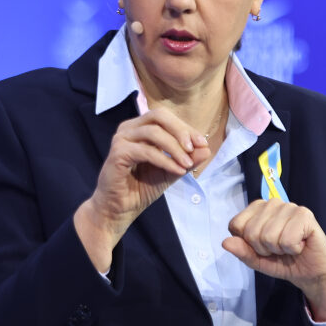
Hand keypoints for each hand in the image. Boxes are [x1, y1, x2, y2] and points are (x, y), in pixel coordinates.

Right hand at [74, 108, 210, 271]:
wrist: (118, 210)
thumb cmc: (141, 188)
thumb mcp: (170, 171)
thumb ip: (187, 160)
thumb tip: (207, 149)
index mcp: (139, 128)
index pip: (165, 117)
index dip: (185, 128)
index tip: (202, 143)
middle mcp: (128, 129)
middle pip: (158, 116)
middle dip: (180, 130)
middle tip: (195, 147)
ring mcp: (121, 139)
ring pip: (153, 132)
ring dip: (174, 147)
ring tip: (188, 163)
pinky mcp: (118, 153)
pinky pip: (146, 151)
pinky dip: (165, 160)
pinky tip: (177, 170)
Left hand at [222, 199, 325, 320]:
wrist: (311, 271)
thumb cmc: (283, 261)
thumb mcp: (256, 260)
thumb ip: (241, 251)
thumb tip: (225, 242)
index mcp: (256, 209)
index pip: (236, 225)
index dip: (248, 244)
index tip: (263, 247)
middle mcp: (272, 203)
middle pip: (251, 232)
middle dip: (264, 249)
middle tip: (279, 249)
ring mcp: (288, 206)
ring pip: (269, 236)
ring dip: (280, 249)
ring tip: (290, 247)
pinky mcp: (305, 214)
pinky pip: (287, 239)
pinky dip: (293, 249)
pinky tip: (300, 245)